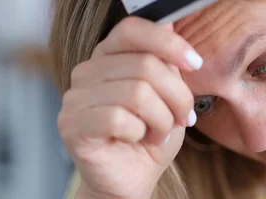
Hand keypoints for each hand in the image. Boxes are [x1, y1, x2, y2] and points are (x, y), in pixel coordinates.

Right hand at [58, 17, 200, 198]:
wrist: (134, 178)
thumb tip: (170, 24)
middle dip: (177, 97)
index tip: (194, 63)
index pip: (132, 30)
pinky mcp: (72, 125)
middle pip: (145, 66)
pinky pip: (118, 118)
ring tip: (159, 132)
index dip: (168, 43)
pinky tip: (138, 139)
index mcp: (109, 56)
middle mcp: (87, 71)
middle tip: (182, 117)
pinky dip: (140, 132)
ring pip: (137, 93)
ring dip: (161, 119)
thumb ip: (167, 63)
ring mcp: (75, 98)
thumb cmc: (151, 136)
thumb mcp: (170, 96)